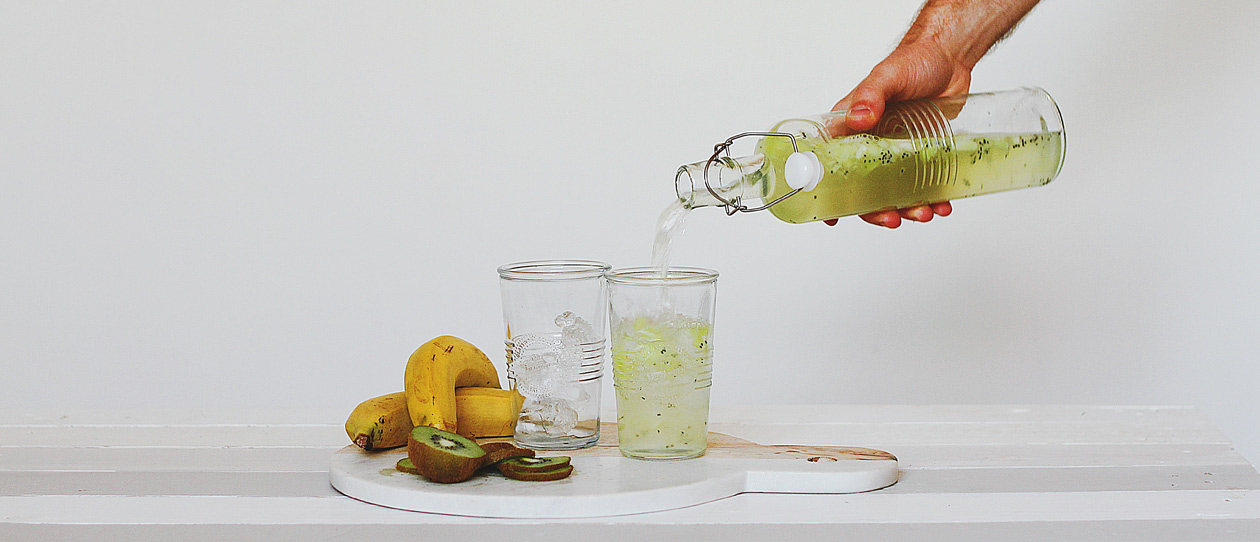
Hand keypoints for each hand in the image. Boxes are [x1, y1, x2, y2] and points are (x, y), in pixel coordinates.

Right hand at [827, 41, 970, 228]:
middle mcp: (868, 142)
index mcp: (850, 127)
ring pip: (893, 191)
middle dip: (876, 210)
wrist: (951, 57)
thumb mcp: (887, 76)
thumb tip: (858, 118)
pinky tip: (942, 203)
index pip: (830, 163)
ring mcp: (895, 151)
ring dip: (906, 208)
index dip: (828, 192)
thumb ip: (870, 95)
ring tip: (925, 212)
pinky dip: (931, 197)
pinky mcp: (920, 153)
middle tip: (891, 219)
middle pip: (863, 187)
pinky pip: (921, 183)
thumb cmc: (913, 60)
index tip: (830, 216)